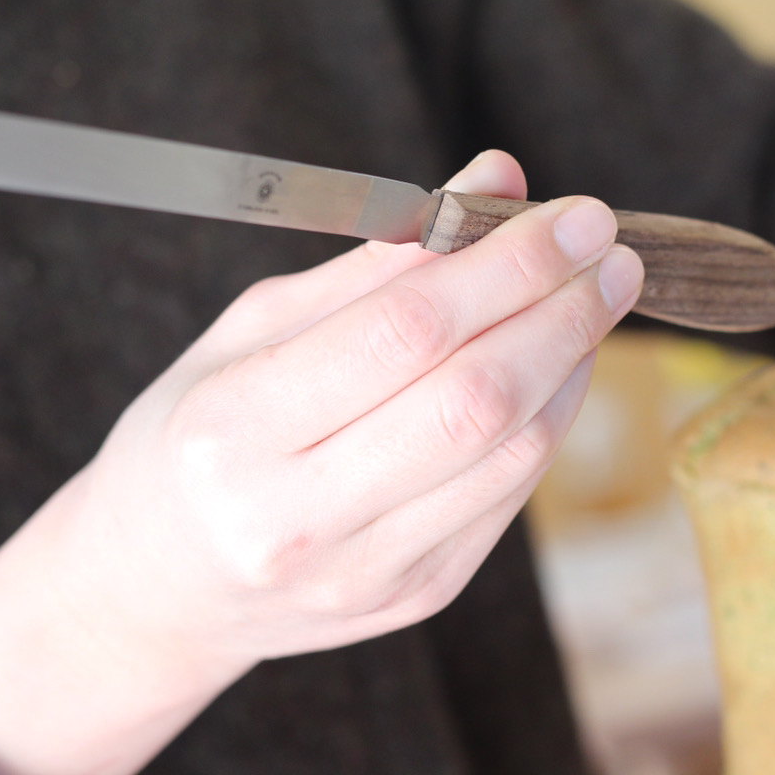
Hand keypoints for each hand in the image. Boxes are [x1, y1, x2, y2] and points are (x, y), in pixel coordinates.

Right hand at [0, 151, 643, 773]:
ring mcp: (366, 571)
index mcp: (236, 430)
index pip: (404, 332)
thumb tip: (494, 179)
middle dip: (562, 311)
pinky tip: (563, 363)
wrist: (162, 587)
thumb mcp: (252, 330)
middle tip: (611, 251)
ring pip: (512, 452)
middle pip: (475, 399)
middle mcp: (300, 518)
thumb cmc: (200, 434)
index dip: (506, 266)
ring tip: (595, 296)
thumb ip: (378, 260)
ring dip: (573, 361)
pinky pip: (512, 494)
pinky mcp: (419, 595)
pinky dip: (552, 416)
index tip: (575, 216)